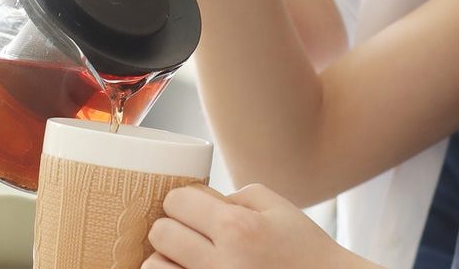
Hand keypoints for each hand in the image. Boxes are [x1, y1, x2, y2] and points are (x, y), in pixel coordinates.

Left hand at [142, 185, 375, 268]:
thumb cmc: (304, 250)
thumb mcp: (279, 208)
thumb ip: (236, 196)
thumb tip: (200, 200)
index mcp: (238, 229)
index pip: (176, 201)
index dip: (182, 200)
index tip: (192, 207)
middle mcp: (220, 263)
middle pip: (161, 233)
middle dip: (172, 227)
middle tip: (190, 232)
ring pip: (154, 268)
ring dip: (166, 258)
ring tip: (188, 258)